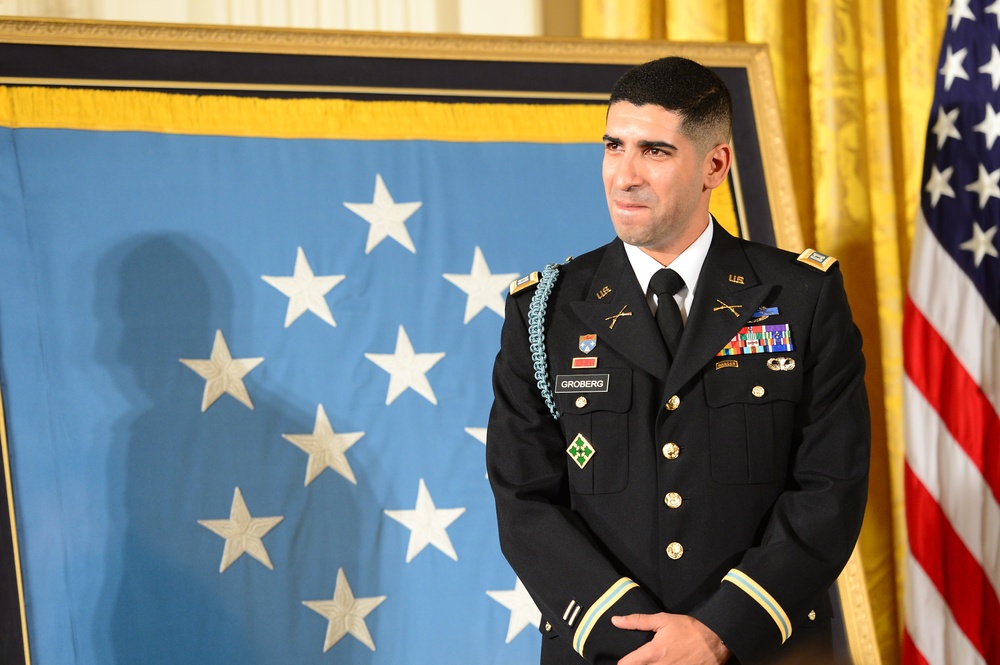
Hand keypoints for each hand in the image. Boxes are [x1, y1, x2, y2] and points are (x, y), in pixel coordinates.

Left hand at [612, 612, 730, 664]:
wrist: (717, 640)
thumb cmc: (689, 629)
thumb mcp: (662, 620)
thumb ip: (637, 621)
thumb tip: (615, 620)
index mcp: (652, 654)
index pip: (627, 664)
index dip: (623, 662)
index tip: (624, 660)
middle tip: (639, 662)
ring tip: (655, 662)